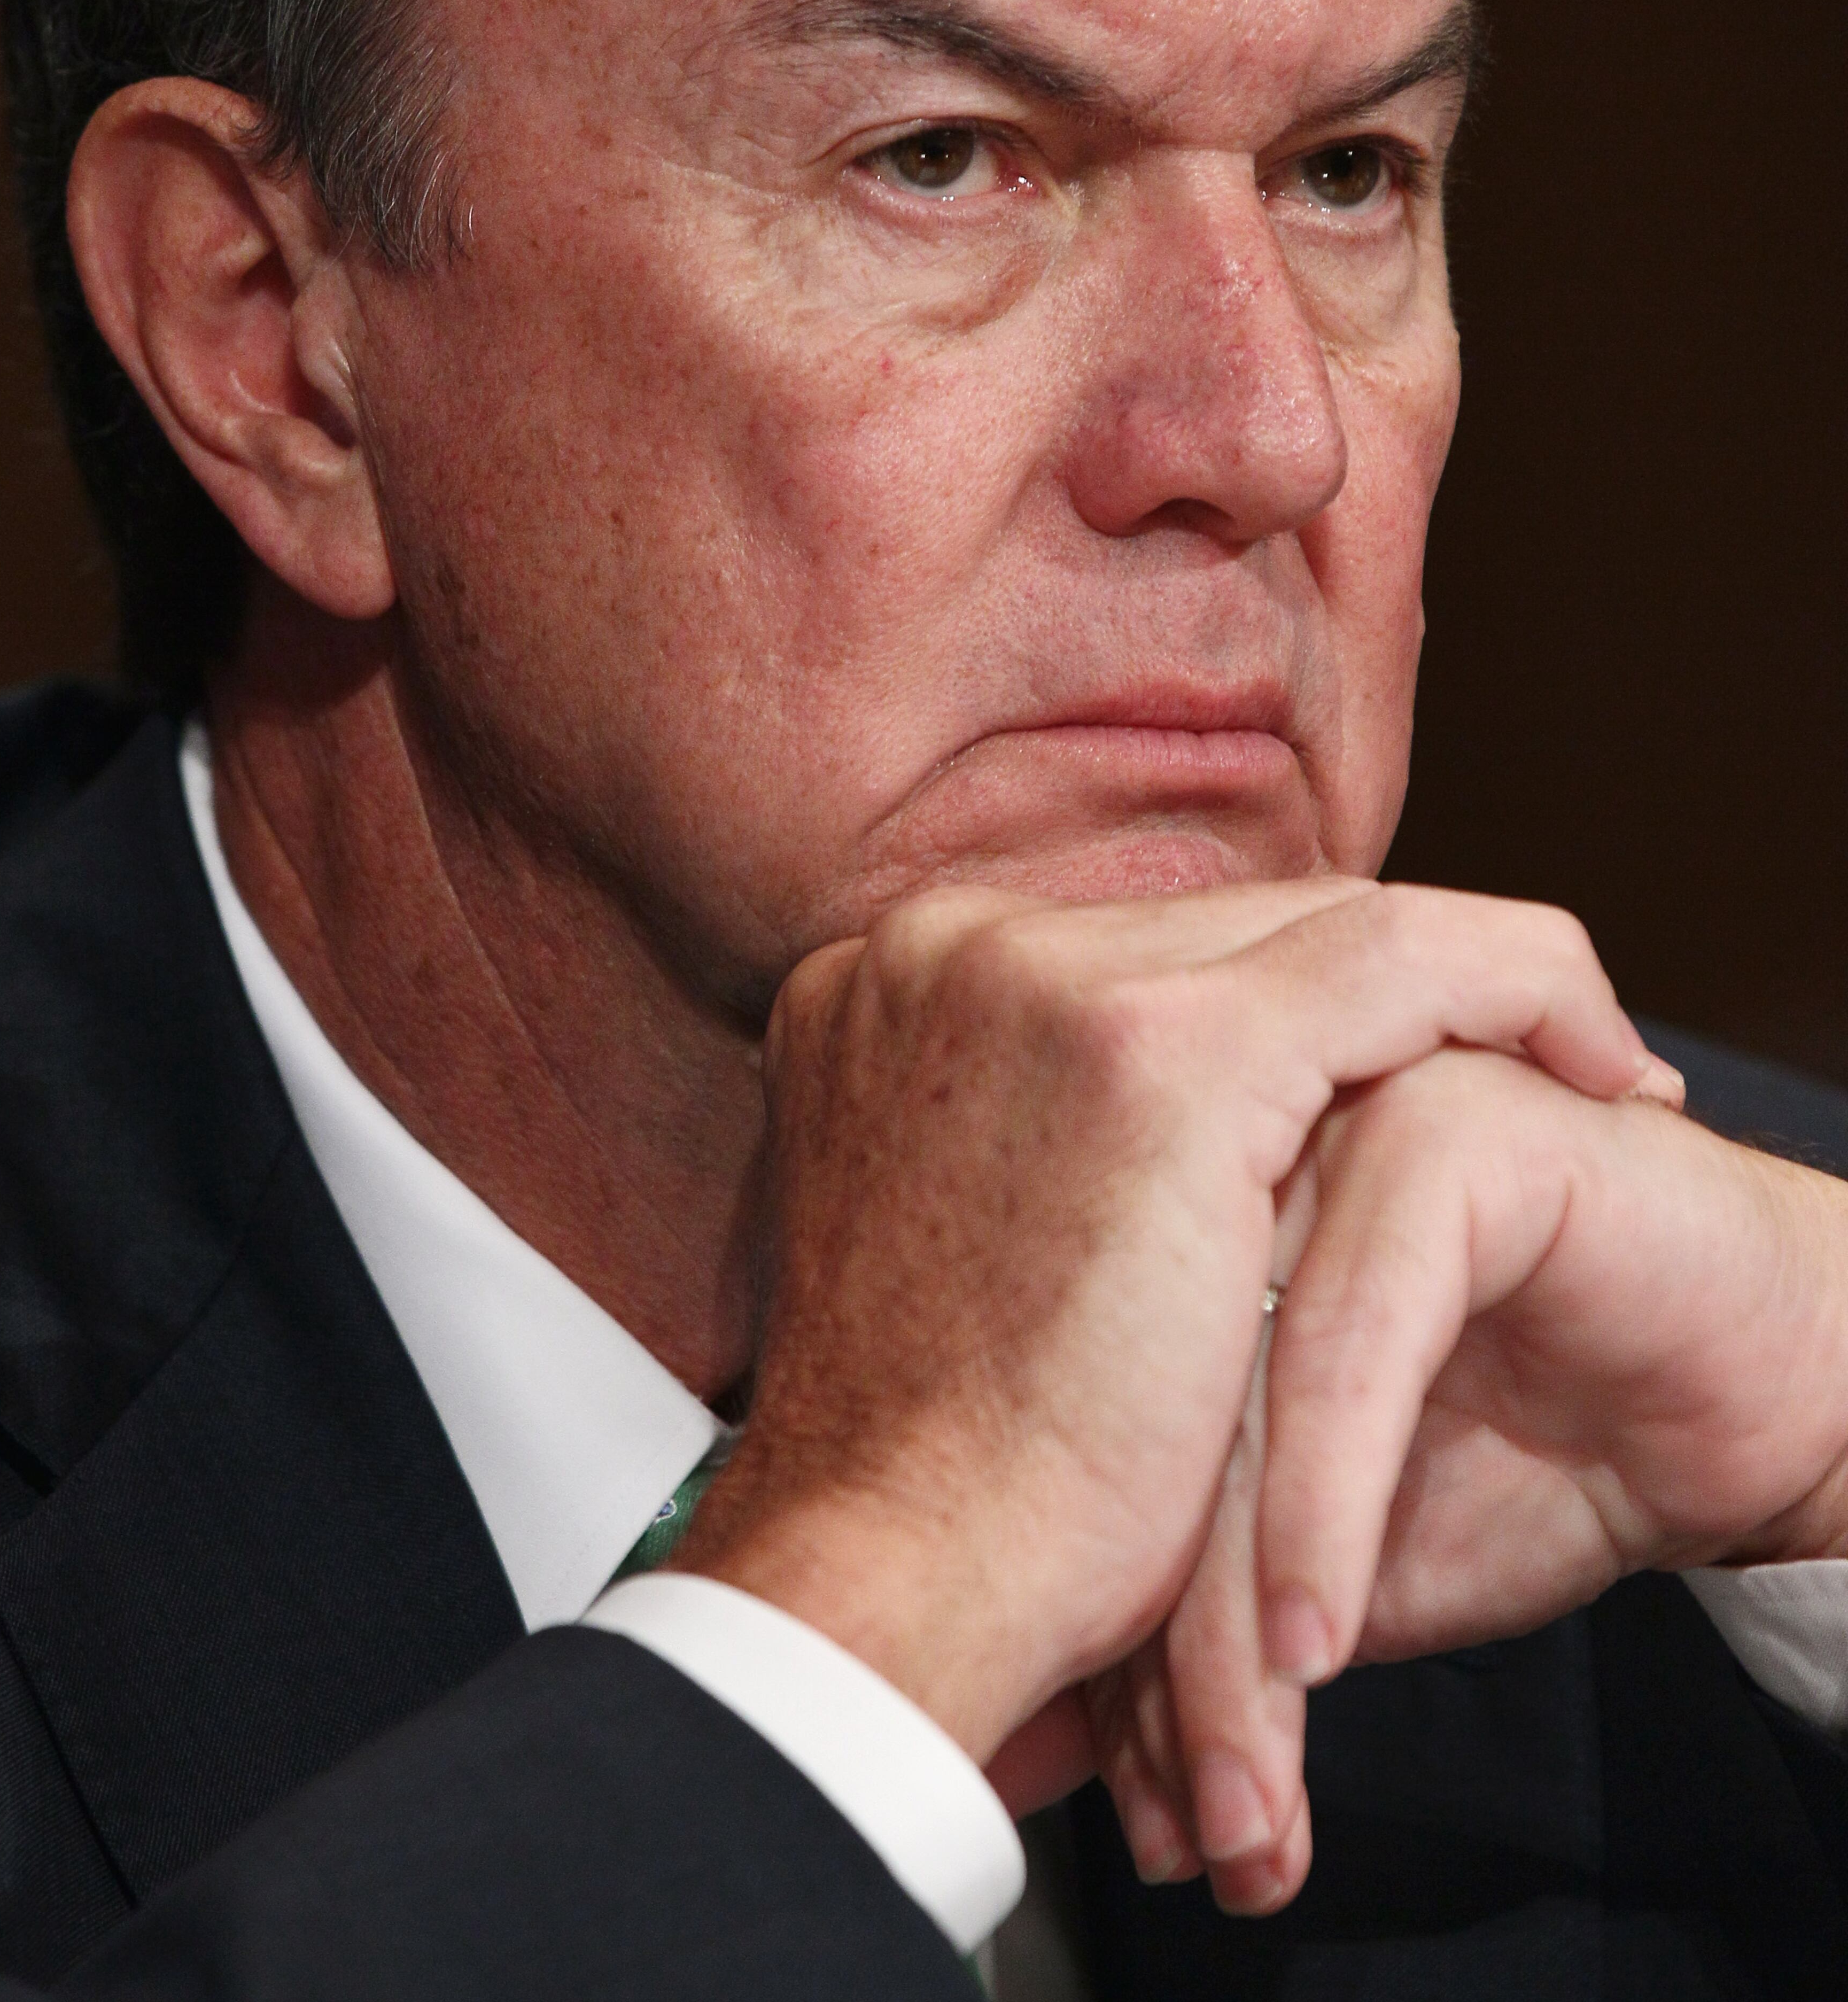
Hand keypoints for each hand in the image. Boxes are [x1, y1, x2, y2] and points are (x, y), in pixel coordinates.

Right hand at [675, 880, 1669, 1776]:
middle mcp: (947, 943)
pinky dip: (1522, 998)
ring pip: (1326, 923)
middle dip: (1386, 991)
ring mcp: (1043, 976)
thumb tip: (1127, 1149)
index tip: (1396, 1074)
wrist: (890, 1575)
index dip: (1285, 997)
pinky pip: (1405, 965)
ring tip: (1593, 1065)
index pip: (1138, 945)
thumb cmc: (934, 1472)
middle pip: (1231, 924)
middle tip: (1532, 1059)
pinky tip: (1614, 1069)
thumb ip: (1020, 1148)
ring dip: (1472, 990)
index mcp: (884, 984)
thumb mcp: (951, 1251)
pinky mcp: (1164, 1048)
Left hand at [1092, 1048, 1847, 1911]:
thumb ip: (1226, 1595)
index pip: (1109, 1440)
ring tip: (1243, 1795)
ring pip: (1236, 1393)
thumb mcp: (1357, 1559)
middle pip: (1153, 1422)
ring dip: (1238, 1623)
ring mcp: (1338, 1120)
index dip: (1113, 1635)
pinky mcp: (1445, 1132)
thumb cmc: (1555, 1453)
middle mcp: (1243, 1162)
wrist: (1772, 1392)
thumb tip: (1090, 1740)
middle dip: (1165, 1654)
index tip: (1130, 1805)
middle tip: (1188, 1831)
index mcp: (1190, 1233)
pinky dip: (1325, 1509)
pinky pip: (1348, 1339)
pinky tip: (1313, 1645)